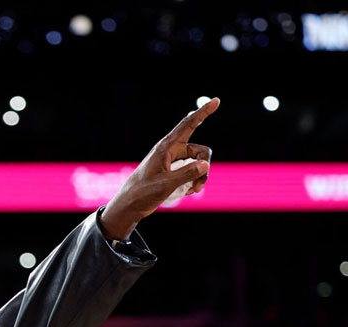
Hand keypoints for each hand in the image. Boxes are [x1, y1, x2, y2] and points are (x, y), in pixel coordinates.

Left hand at [100, 97, 219, 240]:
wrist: (130, 205)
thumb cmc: (143, 192)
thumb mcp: (165, 184)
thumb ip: (186, 174)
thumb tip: (205, 165)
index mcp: (166, 147)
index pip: (188, 125)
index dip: (203, 112)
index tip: (216, 100)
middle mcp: (171, 151)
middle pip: (201, 151)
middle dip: (205, 167)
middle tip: (198, 185)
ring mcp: (173, 161)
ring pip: (199, 163)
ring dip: (200, 177)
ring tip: (193, 191)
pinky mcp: (174, 171)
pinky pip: (192, 171)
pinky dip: (194, 181)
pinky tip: (187, 192)